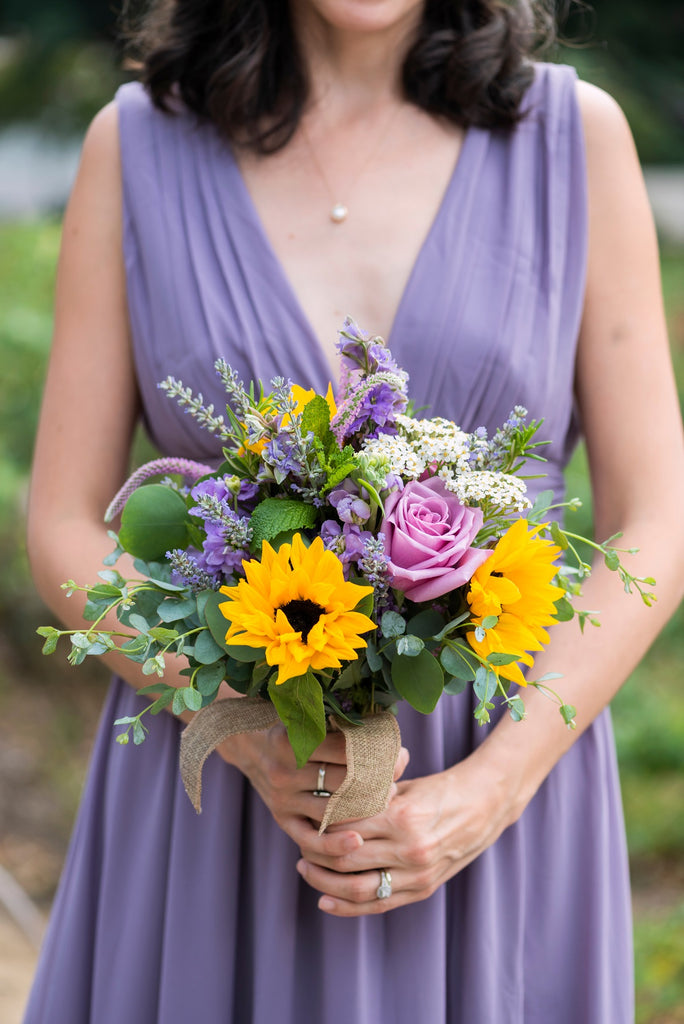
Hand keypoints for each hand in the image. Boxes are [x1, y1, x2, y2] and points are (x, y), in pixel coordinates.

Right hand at [217, 724, 409, 857]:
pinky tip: (357, 843)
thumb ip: (347, 727)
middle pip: (341, 782)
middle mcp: (283, 769)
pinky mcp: (281, 818)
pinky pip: (309, 838)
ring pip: (331, 811)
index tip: (399, 756)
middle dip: (375, 784)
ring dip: (363, 811)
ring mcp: (281, 797)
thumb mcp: (310, 716)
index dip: (375, 754)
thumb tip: (398, 749)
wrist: (248, 742)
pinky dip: (333, 845)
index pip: (344, 750)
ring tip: (386, 805)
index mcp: (291, 739)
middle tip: (395, 785)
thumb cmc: (292, 724)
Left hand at [295, 749, 515, 915]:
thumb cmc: (440, 788)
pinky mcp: (422, 889)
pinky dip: (348, 906)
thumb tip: (327, 802)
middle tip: (299, 846)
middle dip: (315, 855)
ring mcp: (417, 874)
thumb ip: (369, 796)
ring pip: (358, 888)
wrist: (486, 805)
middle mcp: (409, 848)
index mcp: (401, 815)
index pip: (346, 828)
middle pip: (346, 859)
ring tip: (306, 870)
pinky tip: (325, 899)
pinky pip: (378, 904)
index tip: (305, 821)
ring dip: (325, 882)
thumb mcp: (405, 784)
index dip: (319, 827)